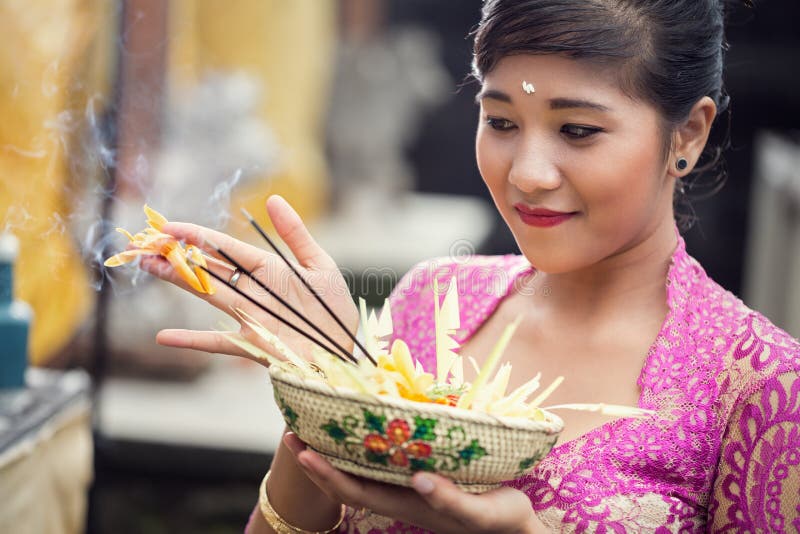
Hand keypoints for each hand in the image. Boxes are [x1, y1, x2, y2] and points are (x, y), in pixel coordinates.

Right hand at [140, 195, 358, 362]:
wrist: (343, 350)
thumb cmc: (334, 308)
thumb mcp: (319, 265)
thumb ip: (295, 234)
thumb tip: (273, 198)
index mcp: (268, 268)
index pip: (225, 247)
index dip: (197, 236)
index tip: (169, 227)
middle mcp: (253, 291)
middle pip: (208, 269)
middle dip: (177, 256)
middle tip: (146, 244)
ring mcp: (249, 317)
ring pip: (207, 294)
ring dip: (178, 281)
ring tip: (148, 266)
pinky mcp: (252, 344)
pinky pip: (217, 342)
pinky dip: (191, 340)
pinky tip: (163, 336)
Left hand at [283, 433, 545, 533]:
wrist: (518, 530)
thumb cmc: (504, 521)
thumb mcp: (483, 513)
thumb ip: (451, 501)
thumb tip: (419, 480)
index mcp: (408, 506)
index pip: (354, 493)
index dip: (325, 475)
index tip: (301, 451)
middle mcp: (401, 497)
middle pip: (347, 482)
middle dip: (317, 460)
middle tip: (292, 431)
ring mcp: (408, 488)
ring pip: (360, 472)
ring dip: (333, 452)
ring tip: (313, 426)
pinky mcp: (421, 478)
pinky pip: (380, 463)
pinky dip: (360, 447)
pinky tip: (359, 430)